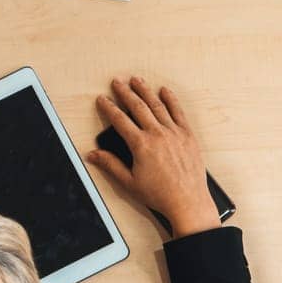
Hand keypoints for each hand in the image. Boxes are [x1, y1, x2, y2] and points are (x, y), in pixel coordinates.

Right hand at [87, 77, 221, 237]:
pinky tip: (165, 91)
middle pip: (137, 107)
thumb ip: (110, 165)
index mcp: (141, 145)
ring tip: (137, 80)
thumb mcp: (129, 183)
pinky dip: (171, 100)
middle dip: (125, 92)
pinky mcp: (187, 135)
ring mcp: (174, 133)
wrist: (188, 202)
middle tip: (117, 83)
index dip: (109, 108)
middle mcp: (157, 134)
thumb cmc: (161, 195)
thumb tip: (93, 155)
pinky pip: (178, 112)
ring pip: (157, 105)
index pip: (119, 120)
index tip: (103, 100)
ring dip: (145, 91)